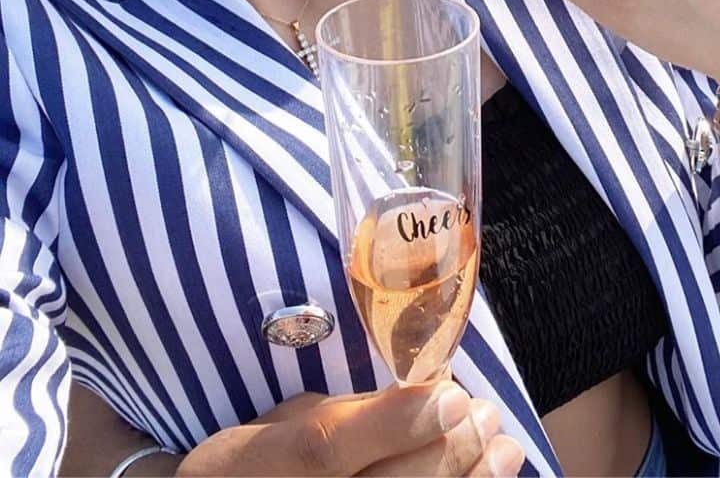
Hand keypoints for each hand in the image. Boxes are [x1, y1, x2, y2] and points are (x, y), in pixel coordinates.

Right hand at [175, 383, 524, 476]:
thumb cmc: (256, 464)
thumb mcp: (281, 424)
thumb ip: (346, 415)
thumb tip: (424, 389)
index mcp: (265, 461)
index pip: (326, 448)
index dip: (394, 423)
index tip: (450, 395)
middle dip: (449, 450)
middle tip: (484, 413)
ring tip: (501, 447)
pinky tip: (491, 477)